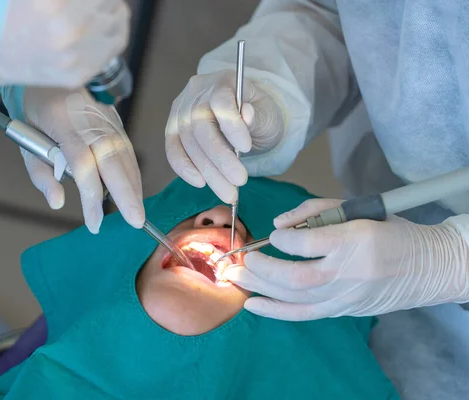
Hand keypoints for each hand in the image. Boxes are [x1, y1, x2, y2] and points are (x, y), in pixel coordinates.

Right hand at [0, 0, 129, 102]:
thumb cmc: (0, 14)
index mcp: (54, 0)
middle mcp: (71, 25)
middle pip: (113, 0)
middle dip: (103, 0)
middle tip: (89, 3)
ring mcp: (78, 53)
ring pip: (119, 21)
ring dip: (111, 12)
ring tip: (96, 12)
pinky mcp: (81, 73)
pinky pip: (114, 47)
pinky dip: (110, 34)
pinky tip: (97, 30)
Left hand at [17, 87, 143, 233]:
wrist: (47, 76)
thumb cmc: (32, 110)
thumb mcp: (25, 143)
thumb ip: (41, 174)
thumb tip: (58, 202)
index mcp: (62, 122)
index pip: (82, 165)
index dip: (91, 196)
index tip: (94, 222)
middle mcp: (88, 119)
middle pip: (112, 159)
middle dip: (126, 193)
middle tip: (135, 221)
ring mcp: (105, 117)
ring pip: (124, 154)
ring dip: (133, 185)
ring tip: (136, 212)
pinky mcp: (114, 119)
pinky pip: (127, 148)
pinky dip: (132, 171)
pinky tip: (134, 189)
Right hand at [165, 70, 284, 202]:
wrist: (245, 120)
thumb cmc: (257, 115)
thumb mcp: (267, 113)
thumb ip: (257, 116)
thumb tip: (246, 114)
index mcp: (223, 80)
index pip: (221, 100)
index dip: (231, 124)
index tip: (246, 147)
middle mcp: (196, 92)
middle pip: (201, 126)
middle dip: (220, 158)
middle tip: (239, 181)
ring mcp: (180, 111)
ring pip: (188, 143)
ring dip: (208, 171)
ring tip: (228, 192)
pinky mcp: (172, 130)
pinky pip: (173, 150)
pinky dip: (185, 169)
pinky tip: (201, 183)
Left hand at [223, 199, 468, 320]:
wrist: (426, 267)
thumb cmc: (389, 230)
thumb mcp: (358, 208)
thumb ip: (315, 210)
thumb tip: (278, 224)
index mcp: (356, 239)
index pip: (308, 242)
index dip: (283, 238)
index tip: (274, 235)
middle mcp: (350, 271)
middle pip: (296, 276)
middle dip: (261, 268)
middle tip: (240, 260)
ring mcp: (346, 295)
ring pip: (296, 297)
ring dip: (260, 288)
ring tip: (235, 278)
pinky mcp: (344, 309)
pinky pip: (305, 314)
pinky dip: (276, 311)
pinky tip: (252, 305)